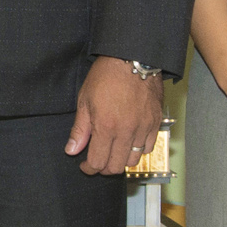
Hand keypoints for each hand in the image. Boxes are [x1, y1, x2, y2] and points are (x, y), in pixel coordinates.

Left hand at [65, 57, 163, 176]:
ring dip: (121, 160)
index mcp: (106, 127)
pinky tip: (129, 142)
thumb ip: (80, 129)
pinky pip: (148, 147)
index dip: (89, 168)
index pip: (98, 162)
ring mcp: (143, 128)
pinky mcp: (155, 123)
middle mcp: (126, 132)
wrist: (132, 58)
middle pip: (116, 166)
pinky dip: (138, 150)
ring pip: (133, 160)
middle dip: (104, 168)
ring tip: (113, 151)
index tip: (85, 165)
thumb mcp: (85, 100)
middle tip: (98, 161)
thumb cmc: (106, 76)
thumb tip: (72, 150)